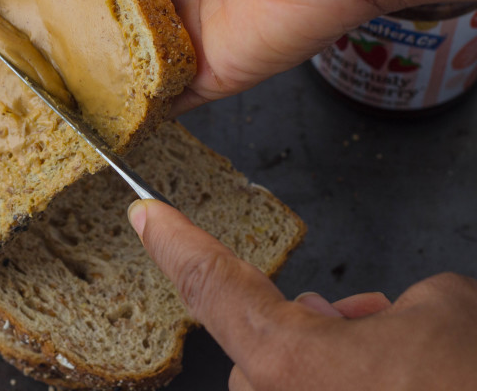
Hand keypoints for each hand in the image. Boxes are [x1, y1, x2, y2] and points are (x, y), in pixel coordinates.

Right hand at [48, 0, 476, 111]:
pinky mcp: (206, 68)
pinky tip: (83, 121)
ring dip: (80, 68)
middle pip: (95, 1)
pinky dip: (127, 110)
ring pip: (118, 52)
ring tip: (26, 87)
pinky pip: (159, 96)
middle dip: (54, 18)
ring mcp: (183, 21)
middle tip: (3, 37)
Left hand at [127, 199, 476, 389]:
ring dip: (328, 364)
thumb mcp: (447, 311)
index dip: (176, 242)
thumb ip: (401, 301)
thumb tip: (374, 318)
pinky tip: (389, 379)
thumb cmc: (472, 382)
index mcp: (290, 362)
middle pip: (262, 345)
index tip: (146, 217)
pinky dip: (338, 385)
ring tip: (396, 361)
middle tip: (369, 320)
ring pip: (288, 382)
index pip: (211, 283)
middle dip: (308, 327)